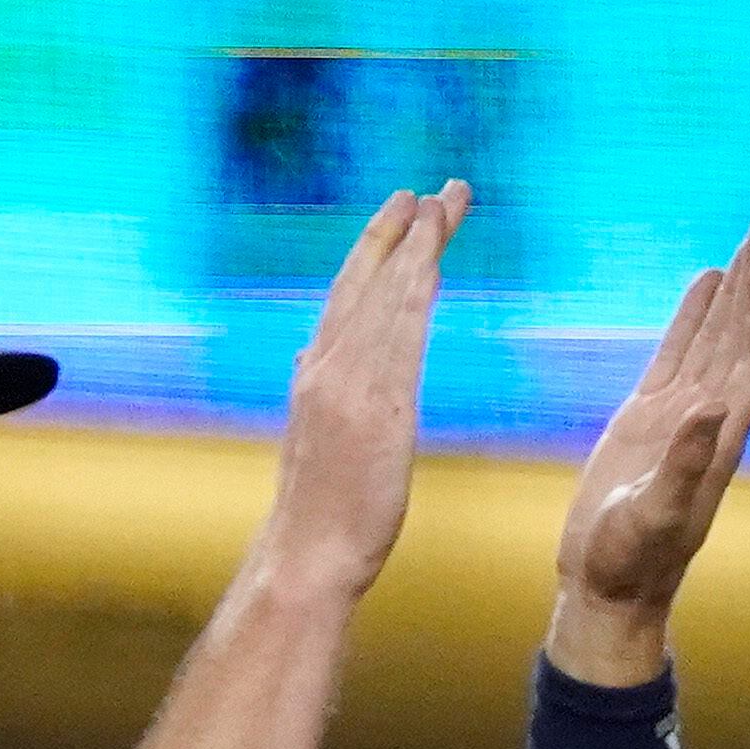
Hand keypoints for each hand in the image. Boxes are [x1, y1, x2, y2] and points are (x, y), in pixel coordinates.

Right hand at [246, 186, 464, 603]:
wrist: (306, 557)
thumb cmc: (317, 516)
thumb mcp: (311, 443)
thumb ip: (315, 394)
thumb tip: (308, 358)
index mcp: (314, 378)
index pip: (347, 302)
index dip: (372, 256)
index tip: (395, 219)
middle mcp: (327, 369)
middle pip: (366, 284)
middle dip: (395, 232)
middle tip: (423, 190)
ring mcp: (350, 382)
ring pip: (387, 294)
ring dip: (417, 242)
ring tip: (442, 201)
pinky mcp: (378, 402)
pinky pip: (402, 327)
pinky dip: (416, 283)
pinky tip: (435, 254)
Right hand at [547, 216, 749, 684]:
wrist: (607, 588)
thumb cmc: (631, 565)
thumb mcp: (656, 518)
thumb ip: (685, 466)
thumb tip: (711, 408)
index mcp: (722, 438)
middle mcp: (711, 419)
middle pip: (745, 335)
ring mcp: (680, 416)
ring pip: (716, 338)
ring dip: (734, 289)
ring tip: (748, 238)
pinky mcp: (647, 420)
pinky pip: (678, 355)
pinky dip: (693, 317)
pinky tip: (702, 283)